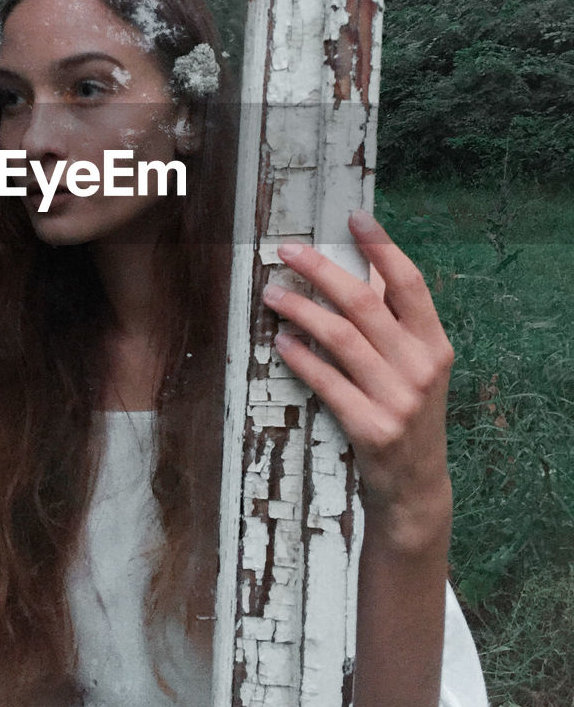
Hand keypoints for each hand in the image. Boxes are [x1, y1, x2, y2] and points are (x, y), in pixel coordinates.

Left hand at [261, 208, 453, 552]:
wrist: (415, 488)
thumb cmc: (408, 413)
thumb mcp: (416, 365)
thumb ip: (395, 319)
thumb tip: (370, 263)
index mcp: (434, 344)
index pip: (410, 283)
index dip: (382, 246)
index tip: (354, 217)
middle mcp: (421, 367)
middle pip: (364, 303)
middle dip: (321, 269)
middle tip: (286, 251)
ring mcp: (398, 400)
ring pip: (340, 337)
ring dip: (300, 309)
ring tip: (272, 294)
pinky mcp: (371, 428)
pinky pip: (327, 382)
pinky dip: (301, 358)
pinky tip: (281, 342)